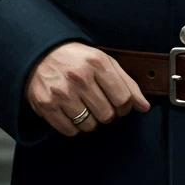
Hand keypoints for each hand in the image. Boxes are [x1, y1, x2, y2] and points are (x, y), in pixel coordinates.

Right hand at [24, 42, 150, 136]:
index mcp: (97, 63)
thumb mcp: (105, 62)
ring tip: (84, 107)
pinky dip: (74, 127)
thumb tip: (144, 106)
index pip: (123, 98)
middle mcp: (79, 77)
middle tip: (100, 104)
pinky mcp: (46, 105)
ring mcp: (61, 92)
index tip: (120, 104)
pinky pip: (70, 130)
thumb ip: (127, 83)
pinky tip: (71, 112)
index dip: (125, 106)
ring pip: (89, 125)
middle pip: (107, 114)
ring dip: (90, 120)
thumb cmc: (78, 59)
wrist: (41, 53)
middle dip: (107, 113)